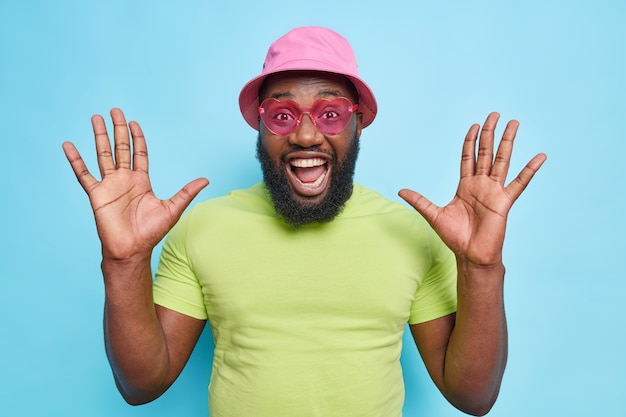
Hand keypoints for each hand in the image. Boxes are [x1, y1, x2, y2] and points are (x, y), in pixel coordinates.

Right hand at [63, 108, 208, 260]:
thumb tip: (206, 180)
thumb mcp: (173, 209)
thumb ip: (187, 192)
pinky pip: (83, 174)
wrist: (132, 250)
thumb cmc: (151, 233)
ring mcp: (109, 185)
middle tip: (115, 110)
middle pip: (120, 148)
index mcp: (141, 181)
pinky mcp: (96, 194)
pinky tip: (68, 145)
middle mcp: (125, 180)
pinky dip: (75, 160)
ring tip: (95, 118)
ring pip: (103, 155)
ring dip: (99, 137)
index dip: (137, 138)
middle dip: (118, 129)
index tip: (133, 123)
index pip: (139, 153)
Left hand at [399, 112, 545, 266]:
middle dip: (489, 133)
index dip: (470, 140)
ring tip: (514, 123)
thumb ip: (419, 201)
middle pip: (486, 152)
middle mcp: (481, 185)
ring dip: (508, 142)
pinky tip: (540, 156)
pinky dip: (530, 170)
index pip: (468, 156)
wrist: (470, 255)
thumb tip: (400, 190)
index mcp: (465, 185)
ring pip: (502, 160)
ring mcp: (494, 191)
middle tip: (494, 114)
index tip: (474, 124)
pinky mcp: (504, 202)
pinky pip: (520, 183)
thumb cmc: (454, 237)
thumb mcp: (433, 215)